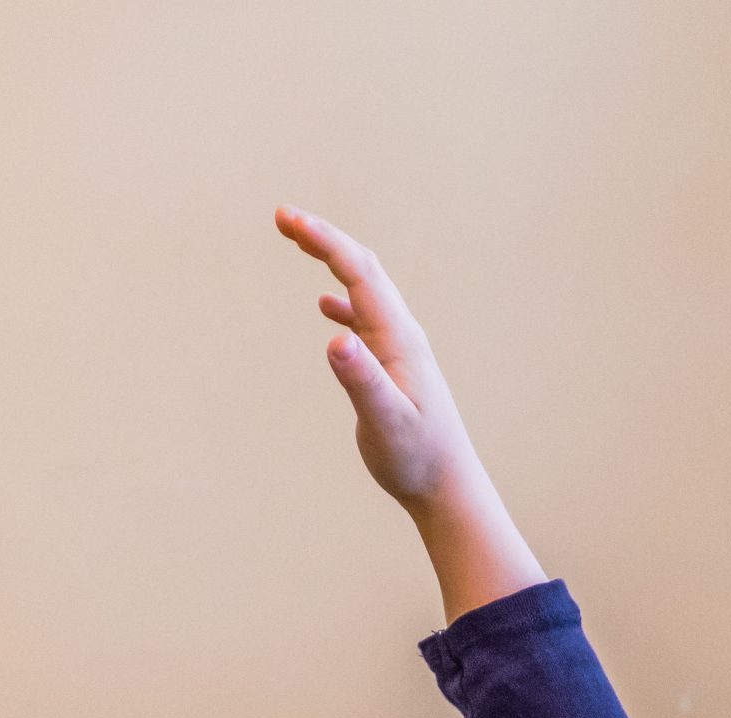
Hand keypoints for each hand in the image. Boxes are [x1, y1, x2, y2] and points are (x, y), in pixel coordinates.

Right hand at [275, 205, 544, 617]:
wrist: (447, 487)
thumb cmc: (417, 459)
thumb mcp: (385, 421)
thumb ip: (362, 380)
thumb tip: (336, 339)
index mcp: (398, 338)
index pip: (358, 271)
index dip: (322, 239)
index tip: (285, 218)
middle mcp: (402, 336)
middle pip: (363, 269)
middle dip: (324, 238)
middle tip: (283, 218)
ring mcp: (400, 352)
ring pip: (366, 290)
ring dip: (333, 262)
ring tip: (299, 243)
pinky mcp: (396, 370)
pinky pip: (367, 321)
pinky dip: (344, 302)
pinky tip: (328, 309)